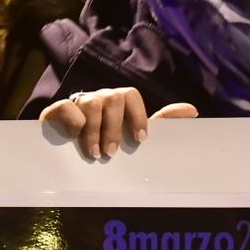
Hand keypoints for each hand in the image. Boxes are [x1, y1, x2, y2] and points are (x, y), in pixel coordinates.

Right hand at [40, 87, 197, 159]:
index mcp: (118, 102)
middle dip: (115, 128)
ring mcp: (78, 102)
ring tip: (95, 154)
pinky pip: (68, 106)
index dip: (138, 116)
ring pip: (92, 103)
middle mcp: (100, 98)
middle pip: (113, 99)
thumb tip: (193, 110)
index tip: (140, 140)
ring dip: (95, 131)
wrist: (67, 153)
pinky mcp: (56, 110)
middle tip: (112, 153)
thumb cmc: (106, 141)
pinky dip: (74, 121)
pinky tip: (74, 137)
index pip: (131, 95)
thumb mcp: (134, 133)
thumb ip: (162, 122)